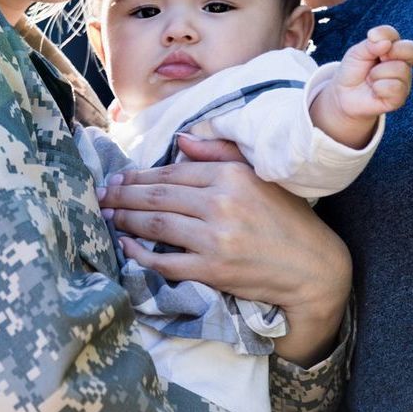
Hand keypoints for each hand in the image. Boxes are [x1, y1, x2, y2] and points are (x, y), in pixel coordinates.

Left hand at [98, 135, 351, 366]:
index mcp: (230, 175)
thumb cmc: (284, 217)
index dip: (140, 175)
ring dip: (126, 220)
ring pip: (157, 225)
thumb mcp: (257, 175)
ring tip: (108, 216)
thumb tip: (180, 140)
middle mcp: (221, 203)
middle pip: (158, 196)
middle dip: (124, 195)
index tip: (119, 177)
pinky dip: (142, 255)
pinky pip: (167, 262)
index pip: (173, 171)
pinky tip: (127, 246)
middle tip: (101, 195)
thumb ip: (219, 153)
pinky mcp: (213, 270)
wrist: (311, 266)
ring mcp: (216, 239)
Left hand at [311, 24, 412, 146]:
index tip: (370, 37)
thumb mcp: (357, 52)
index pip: (400, 35)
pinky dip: (379, 87)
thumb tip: (387, 44)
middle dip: (391, 52)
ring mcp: (404, 81)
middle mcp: (404, 64)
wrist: (344, 94)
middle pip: (412, 50)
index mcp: (395, 48)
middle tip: (378, 59)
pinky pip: (395, 87)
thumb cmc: (354, 69)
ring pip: (401, 69)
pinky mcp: (399, 98)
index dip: (385, 34)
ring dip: (377, 73)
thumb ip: (371, 45)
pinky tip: (375, 90)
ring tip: (370, 78)